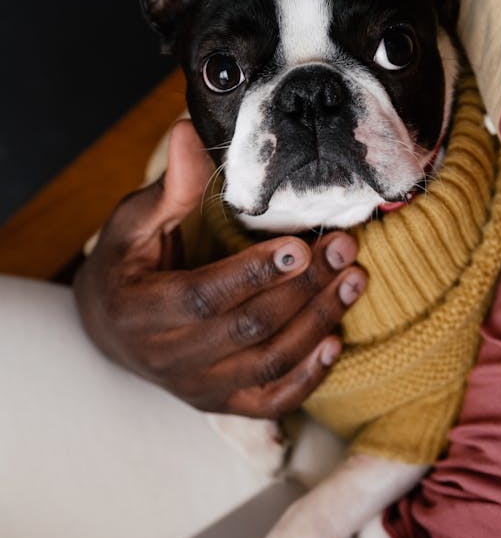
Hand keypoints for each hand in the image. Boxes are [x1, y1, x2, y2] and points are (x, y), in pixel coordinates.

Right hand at [73, 120, 365, 415]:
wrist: (110, 330)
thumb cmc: (127, 267)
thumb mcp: (133, 223)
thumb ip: (167, 188)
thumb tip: (188, 132)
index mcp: (140, 311)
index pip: (205, 297)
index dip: (255, 274)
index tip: (300, 245)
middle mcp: (168, 358)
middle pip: (249, 329)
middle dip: (303, 288)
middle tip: (343, 248)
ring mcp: (198, 388)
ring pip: (269, 363)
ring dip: (318, 322)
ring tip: (353, 280)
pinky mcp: (223, 405)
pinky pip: (273, 400)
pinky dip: (309, 375)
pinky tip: (336, 339)